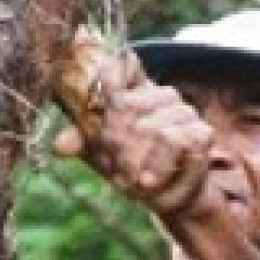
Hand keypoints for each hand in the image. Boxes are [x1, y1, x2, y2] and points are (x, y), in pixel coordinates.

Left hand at [53, 51, 216, 221]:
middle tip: (111, 161)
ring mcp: (184, 112)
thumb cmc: (132, 166)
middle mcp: (162, 96)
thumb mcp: (101, 153)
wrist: (169, 194)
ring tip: (131, 178)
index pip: (122, 66)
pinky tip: (148, 180)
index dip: (107, 75)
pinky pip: (175, 140)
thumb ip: (82, 142)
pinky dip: (158, 163)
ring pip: (152, 126)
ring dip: (136, 157)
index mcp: (136, 93)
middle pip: (128, 103)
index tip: (95, 93)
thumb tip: (58, 145)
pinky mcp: (201, 133)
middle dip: (113, 137)